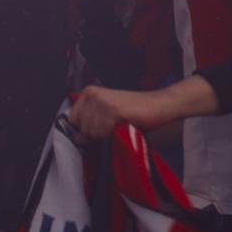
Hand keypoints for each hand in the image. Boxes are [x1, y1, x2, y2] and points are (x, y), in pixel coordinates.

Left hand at [71, 79, 217, 137]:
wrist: (160, 105)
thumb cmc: (135, 111)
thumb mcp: (107, 117)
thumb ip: (89, 125)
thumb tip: (76, 139)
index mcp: (89, 93)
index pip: (72, 120)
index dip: (86, 129)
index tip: (102, 126)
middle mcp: (92, 94)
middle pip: (81, 128)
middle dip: (96, 132)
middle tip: (114, 125)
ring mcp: (101, 100)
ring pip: (91, 132)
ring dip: (106, 134)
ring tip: (120, 124)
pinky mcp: (112, 109)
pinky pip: (102, 132)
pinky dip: (113, 134)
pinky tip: (124, 124)